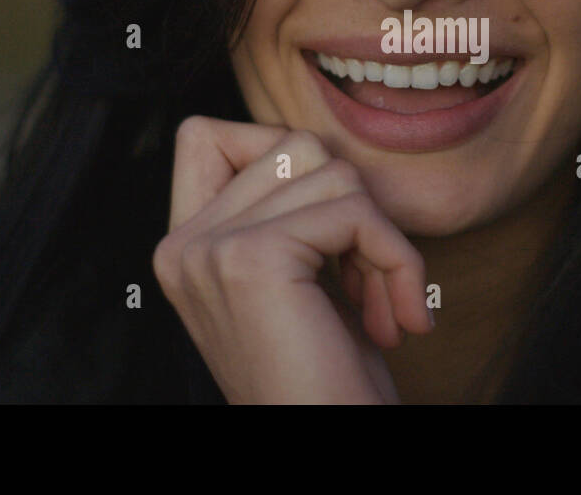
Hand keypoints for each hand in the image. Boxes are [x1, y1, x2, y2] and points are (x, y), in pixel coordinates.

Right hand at [153, 116, 432, 402]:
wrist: (326, 446)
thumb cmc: (326, 377)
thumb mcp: (295, 280)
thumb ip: (283, 209)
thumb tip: (314, 146)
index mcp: (182, 246)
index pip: (205, 134)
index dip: (277, 152)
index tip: (323, 224)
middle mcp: (181, 244)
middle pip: (294, 147)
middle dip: (355, 209)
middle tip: (372, 281)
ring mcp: (209, 249)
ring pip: (333, 172)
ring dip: (383, 240)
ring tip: (384, 306)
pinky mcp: (252, 259)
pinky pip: (355, 212)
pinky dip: (399, 259)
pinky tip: (399, 321)